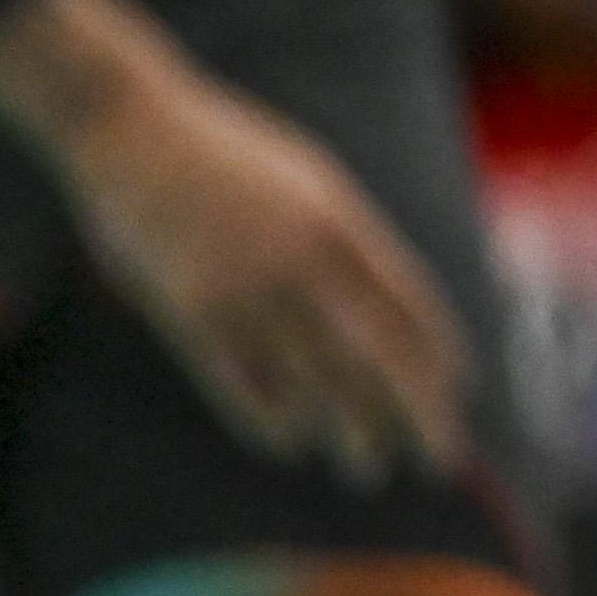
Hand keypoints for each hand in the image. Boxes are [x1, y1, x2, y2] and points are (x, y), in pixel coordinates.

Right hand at [0, 0, 468, 485]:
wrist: (135, 128)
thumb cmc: (226, 152)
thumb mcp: (307, 179)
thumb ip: (344, 239)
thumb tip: (386, 305)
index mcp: (340, 220)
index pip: (408, 302)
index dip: (438, 352)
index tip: (461, 389)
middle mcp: (303, 258)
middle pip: (376, 352)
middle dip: (416, 410)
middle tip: (444, 456)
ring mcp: (246, 286)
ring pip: (313, 377)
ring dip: (348, 428)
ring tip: (370, 467)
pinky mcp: (190, 309)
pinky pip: (241, 380)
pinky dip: (271, 416)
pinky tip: (294, 445)